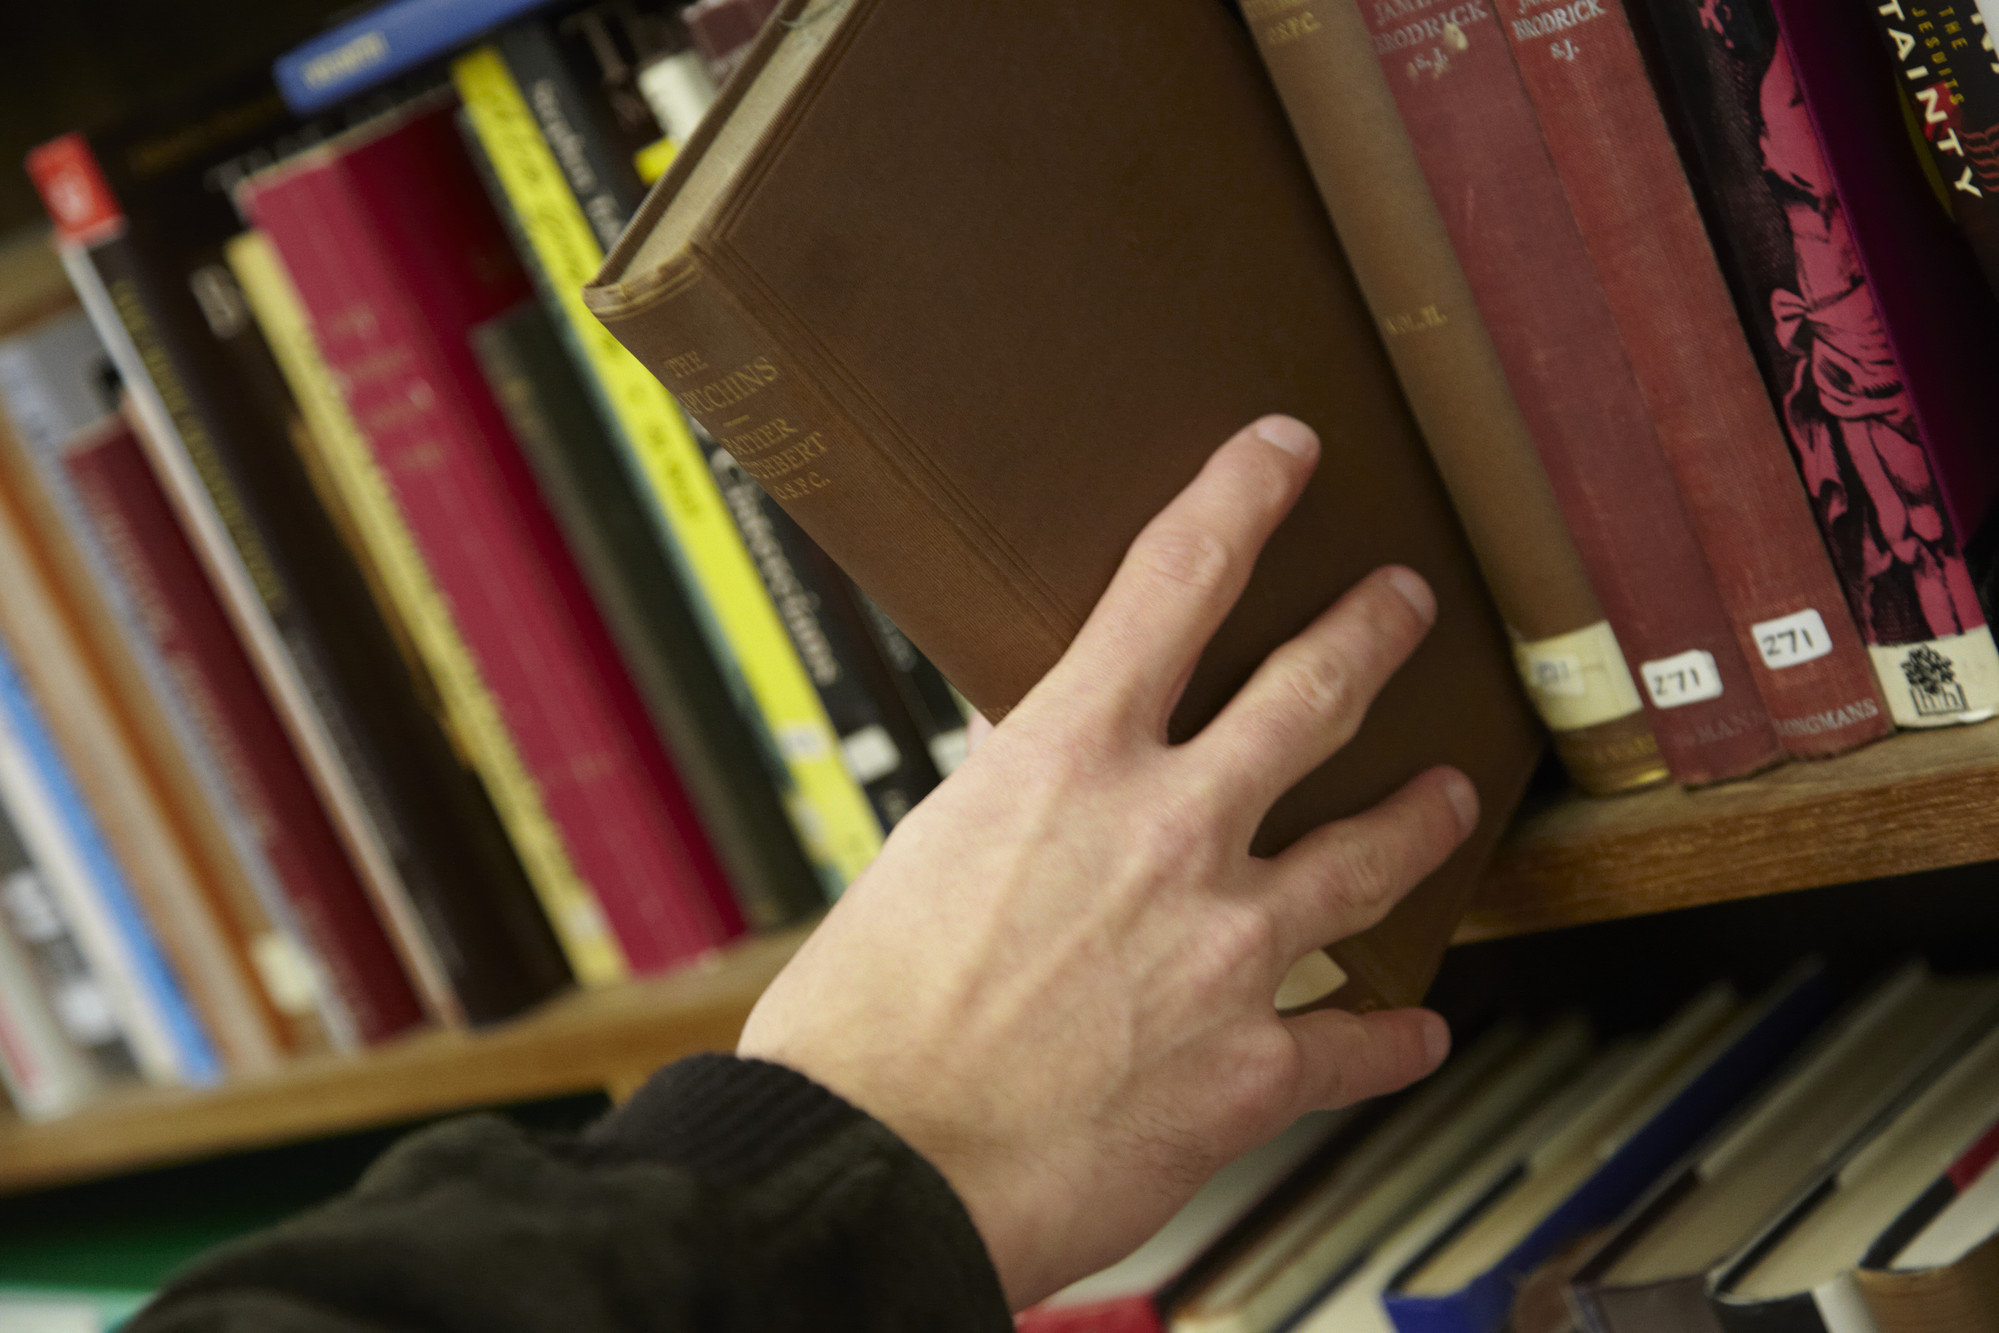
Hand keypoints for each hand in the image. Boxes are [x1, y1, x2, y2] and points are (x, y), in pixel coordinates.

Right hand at [736, 415, 1475, 1308]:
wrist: (877, 1168)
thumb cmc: (863, 1024)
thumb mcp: (925, 855)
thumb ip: (1019, 805)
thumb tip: (1052, 779)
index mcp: (1066, 763)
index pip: (1174, 582)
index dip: (1242, 496)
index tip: (1284, 452)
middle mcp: (1167, 832)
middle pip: (1312, 694)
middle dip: (1373, 631)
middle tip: (1403, 602)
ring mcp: (1227, 947)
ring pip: (1371, 852)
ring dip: (1422, 813)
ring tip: (1450, 793)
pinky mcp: (1253, 1067)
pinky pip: (1356, 1039)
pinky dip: (1392, 1035)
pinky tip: (1422, 1030)